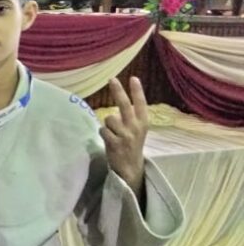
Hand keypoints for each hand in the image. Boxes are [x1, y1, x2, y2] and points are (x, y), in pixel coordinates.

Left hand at [101, 77, 147, 195]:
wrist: (131, 167)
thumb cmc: (131, 144)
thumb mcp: (137, 130)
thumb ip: (131, 116)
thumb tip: (121, 98)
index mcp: (143, 123)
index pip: (141, 103)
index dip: (137, 91)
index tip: (133, 78)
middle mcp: (136, 127)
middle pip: (125, 105)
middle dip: (118, 91)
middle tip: (112, 79)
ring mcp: (126, 135)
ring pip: (109, 118)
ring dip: (107, 124)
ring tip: (112, 133)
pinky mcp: (115, 143)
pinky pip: (103, 130)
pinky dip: (103, 133)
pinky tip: (109, 140)